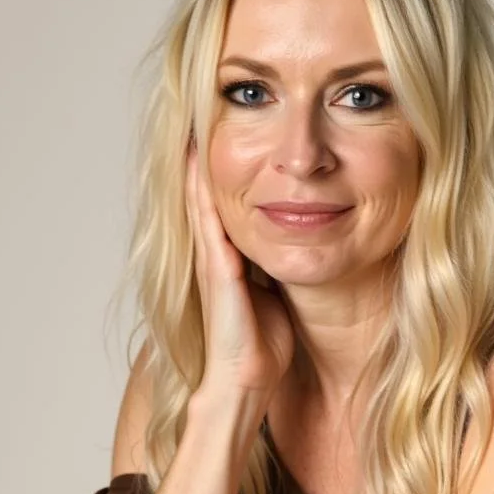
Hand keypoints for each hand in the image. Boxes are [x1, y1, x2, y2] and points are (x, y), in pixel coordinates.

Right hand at [185, 141, 294, 409]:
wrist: (247, 382)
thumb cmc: (265, 348)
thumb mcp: (276, 295)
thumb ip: (277, 269)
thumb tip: (300, 242)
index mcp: (231, 260)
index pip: (227, 204)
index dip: (226, 170)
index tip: (224, 131)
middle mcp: (216, 256)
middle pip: (208, 195)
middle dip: (204, 157)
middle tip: (200, 111)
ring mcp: (212, 262)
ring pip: (202, 201)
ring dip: (197, 164)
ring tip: (193, 122)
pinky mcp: (217, 271)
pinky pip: (208, 222)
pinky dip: (202, 192)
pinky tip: (199, 162)